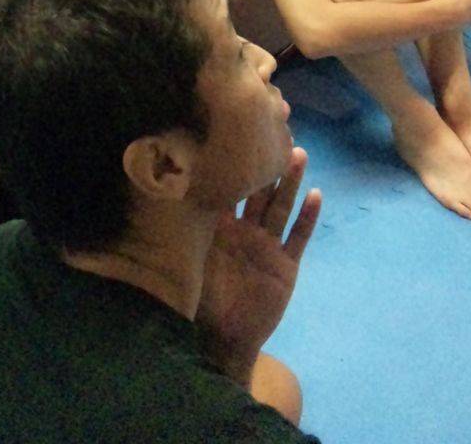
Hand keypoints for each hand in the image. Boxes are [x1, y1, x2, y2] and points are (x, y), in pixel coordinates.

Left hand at [195, 148, 320, 385]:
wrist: (223, 339)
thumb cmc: (200, 299)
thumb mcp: (187, 259)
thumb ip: (180, 228)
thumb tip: (154, 187)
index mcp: (220, 226)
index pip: (229, 186)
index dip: (235, 161)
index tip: (239, 130)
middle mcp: (245, 229)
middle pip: (259, 190)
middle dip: (268, 162)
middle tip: (276, 131)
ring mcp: (267, 246)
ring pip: (280, 207)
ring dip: (290, 182)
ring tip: (297, 154)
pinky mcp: (285, 265)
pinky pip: (298, 237)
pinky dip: (307, 217)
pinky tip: (316, 195)